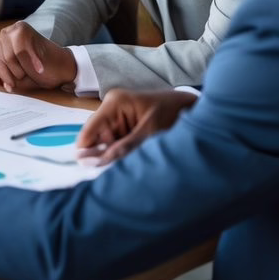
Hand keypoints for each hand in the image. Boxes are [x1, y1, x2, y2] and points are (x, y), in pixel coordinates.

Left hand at [0, 21, 76, 91]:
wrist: (62, 66)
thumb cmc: (38, 72)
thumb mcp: (16, 76)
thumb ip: (1, 71)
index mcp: (1, 45)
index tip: (8, 85)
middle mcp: (5, 34)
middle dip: (10, 74)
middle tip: (23, 78)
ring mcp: (13, 30)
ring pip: (9, 56)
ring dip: (21, 68)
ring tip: (32, 70)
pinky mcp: (25, 30)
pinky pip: (21, 51)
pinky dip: (31, 63)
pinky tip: (39, 69)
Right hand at [76, 88, 198, 164]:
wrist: (193, 108)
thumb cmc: (173, 113)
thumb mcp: (150, 131)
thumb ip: (126, 146)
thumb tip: (99, 162)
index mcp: (114, 103)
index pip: (89, 130)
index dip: (86, 151)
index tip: (88, 172)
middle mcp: (111, 110)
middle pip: (95, 139)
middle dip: (100, 157)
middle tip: (109, 175)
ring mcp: (117, 119)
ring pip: (104, 144)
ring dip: (111, 158)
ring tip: (122, 171)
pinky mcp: (124, 128)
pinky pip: (115, 145)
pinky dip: (119, 156)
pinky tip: (127, 164)